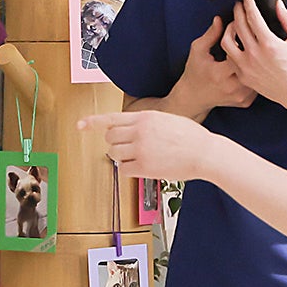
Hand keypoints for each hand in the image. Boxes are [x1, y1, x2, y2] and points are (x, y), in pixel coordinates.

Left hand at [77, 110, 218, 183]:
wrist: (206, 152)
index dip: (93, 122)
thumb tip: (130, 130)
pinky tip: (142, 167)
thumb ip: (146, 122)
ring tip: (138, 158)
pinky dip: (128, 170)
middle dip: (115, 143)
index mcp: (144, 117)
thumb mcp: (166, 119)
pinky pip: (123, 169)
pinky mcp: (144, 166)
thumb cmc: (191, 137)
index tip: (80, 125)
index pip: (112, 118)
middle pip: (109, 138)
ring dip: (121, 157)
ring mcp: (141, 148)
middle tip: (128, 148)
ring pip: (113, 153)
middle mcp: (139, 131)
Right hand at [167, 16, 256, 119]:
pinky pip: (257, 85)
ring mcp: (240, 95)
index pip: (237, 50)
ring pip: (258, 74)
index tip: (237, 29)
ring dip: (257, 63)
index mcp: (219, 74)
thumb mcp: (197, 50)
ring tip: (254, 53)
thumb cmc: (194, 73)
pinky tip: (254, 67)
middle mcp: (232, 87)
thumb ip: (210, 35)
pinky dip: (256, 75)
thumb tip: (220, 20)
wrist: (193, 97)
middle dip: (251, 49)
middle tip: (250, 39)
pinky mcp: (246, 101)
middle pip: (251, 63)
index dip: (239, 37)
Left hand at [225, 0, 286, 116]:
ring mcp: (247, 66)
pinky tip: (235, 42)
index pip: (253, 17)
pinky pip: (230, 58)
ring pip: (227, 42)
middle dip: (238, 12)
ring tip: (234, 24)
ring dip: (229, 29)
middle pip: (238, 26)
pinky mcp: (244, 76)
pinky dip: (231, 47)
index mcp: (269, 44)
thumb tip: (278, 5)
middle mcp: (255, 55)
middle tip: (239, 6)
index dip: (248, 4)